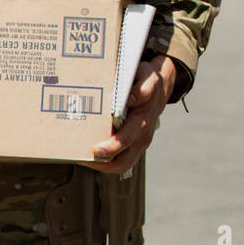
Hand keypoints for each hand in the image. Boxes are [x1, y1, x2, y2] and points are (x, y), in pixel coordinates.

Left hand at [88, 56, 176, 174]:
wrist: (160, 88)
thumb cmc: (147, 83)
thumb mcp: (147, 79)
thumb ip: (141, 89)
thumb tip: (130, 99)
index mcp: (144, 119)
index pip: (127, 138)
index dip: (112, 147)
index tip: (96, 149)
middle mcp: (142, 135)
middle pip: (123, 161)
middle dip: (102, 163)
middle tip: (84, 157)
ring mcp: (139, 143)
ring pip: (121, 165)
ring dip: (102, 165)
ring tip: (83, 158)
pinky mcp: (135, 146)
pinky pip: (120, 161)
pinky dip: (105, 162)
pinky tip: (90, 155)